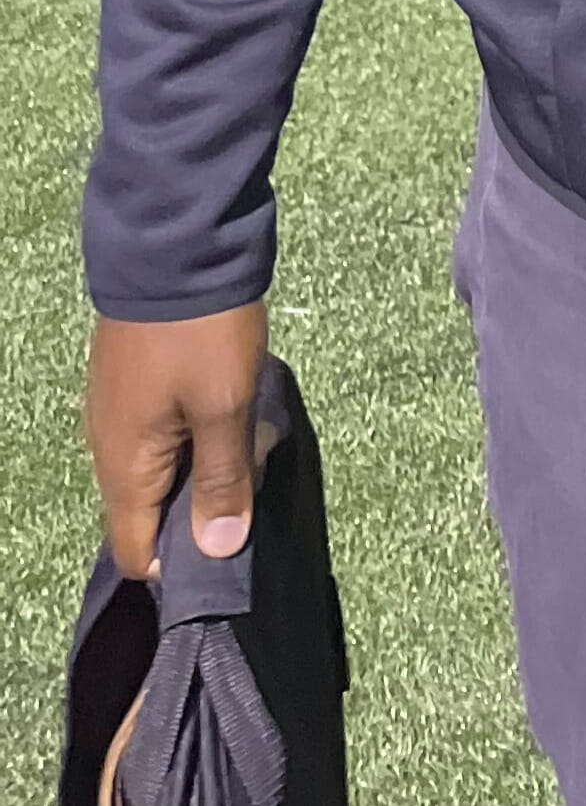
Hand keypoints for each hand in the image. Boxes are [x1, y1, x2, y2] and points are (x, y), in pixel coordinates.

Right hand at [87, 303, 268, 577]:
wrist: (177, 243)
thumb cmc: (201, 333)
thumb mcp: (225, 407)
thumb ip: (222, 481)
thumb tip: (218, 551)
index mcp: (122, 466)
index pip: (137, 551)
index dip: (182, 562)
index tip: (230, 544)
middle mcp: (109, 447)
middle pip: (153, 508)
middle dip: (208, 501)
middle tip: (255, 467)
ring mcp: (121, 411)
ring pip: (167, 464)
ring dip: (212, 457)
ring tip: (255, 428)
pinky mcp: (138, 380)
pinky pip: (169, 428)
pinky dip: (204, 426)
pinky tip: (238, 400)